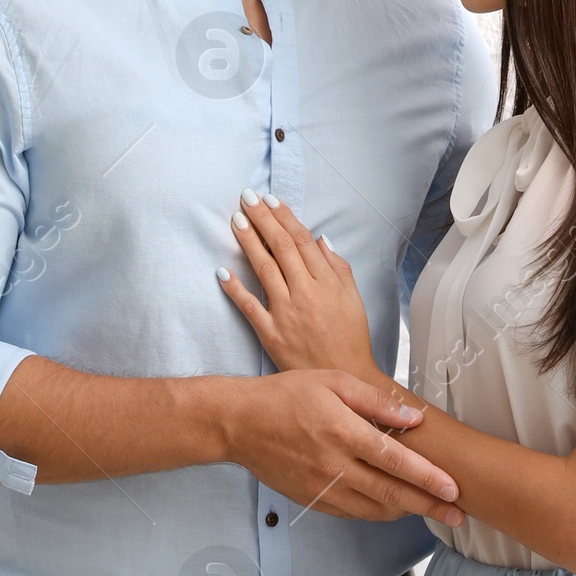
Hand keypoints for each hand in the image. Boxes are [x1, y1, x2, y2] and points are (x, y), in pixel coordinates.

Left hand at [220, 193, 378, 380]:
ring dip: (248, 242)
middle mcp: (305, 293)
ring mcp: (286, 313)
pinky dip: (235, 288)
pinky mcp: (271, 334)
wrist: (345, 378)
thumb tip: (320, 239)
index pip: (301, 240)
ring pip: (263, 269)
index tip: (270, 199)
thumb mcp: (353, 298)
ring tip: (236, 220)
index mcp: (327, 282)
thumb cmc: (350, 337)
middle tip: (246, 197)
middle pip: (280, 248)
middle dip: (262, 219)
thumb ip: (338, 267)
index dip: (284, 217)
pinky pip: (249, 307)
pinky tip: (222, 271)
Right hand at [225, 371, 463, 526]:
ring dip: (406, 512)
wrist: (241, 423)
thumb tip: (415, 419)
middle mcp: (334, 466)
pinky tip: (394, 506)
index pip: (395, 461)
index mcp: (342, 431)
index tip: (454, 489)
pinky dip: (378, 511)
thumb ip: (376, 401)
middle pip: (391, 493)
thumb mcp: (333, 382)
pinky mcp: (312, 500)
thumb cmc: (289, 394)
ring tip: (433, 511)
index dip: (428, 478)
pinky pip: (353, 512)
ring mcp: (322, 488)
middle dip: (429, 506)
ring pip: (374, 509)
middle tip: (459, 516)